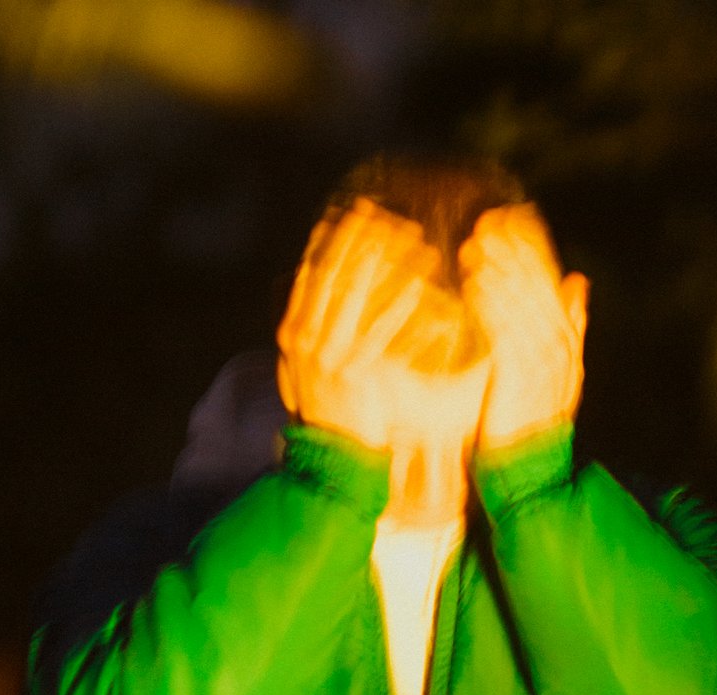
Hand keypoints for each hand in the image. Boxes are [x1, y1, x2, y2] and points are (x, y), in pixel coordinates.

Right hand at [277, 198, 437, 451]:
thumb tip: (331, 289)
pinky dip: (402, 300)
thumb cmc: (336, 411)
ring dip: (386, 261)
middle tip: (387, 211)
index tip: (352, 210)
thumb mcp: (316, 366)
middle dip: (360, 239)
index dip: (332, 238)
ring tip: (414, 235)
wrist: (336, 461)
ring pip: (359, 293)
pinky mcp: (357, 372)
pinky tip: (424, 280)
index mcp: (292, 332)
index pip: (310, 272)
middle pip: (334, 272)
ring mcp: (328, 355)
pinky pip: (383, 327)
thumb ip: (320, 328)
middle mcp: (304, 339)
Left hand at [460, 203, 588, 451]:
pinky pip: (506, 331)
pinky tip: (474, 280)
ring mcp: (544, 362)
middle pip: (539, 286)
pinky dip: (492, 303)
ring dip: (500, 269)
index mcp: (566, 340)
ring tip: (477, 240)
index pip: (552, 282)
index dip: (535, 246)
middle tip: (490, 217)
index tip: (514, 215)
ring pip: (522, 304)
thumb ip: (570, 322)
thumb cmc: (532, 419)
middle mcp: (560, 346)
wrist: (532, 472)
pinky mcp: (521, 378)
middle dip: (515, 249)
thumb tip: (578, 278)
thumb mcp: (555, 369)